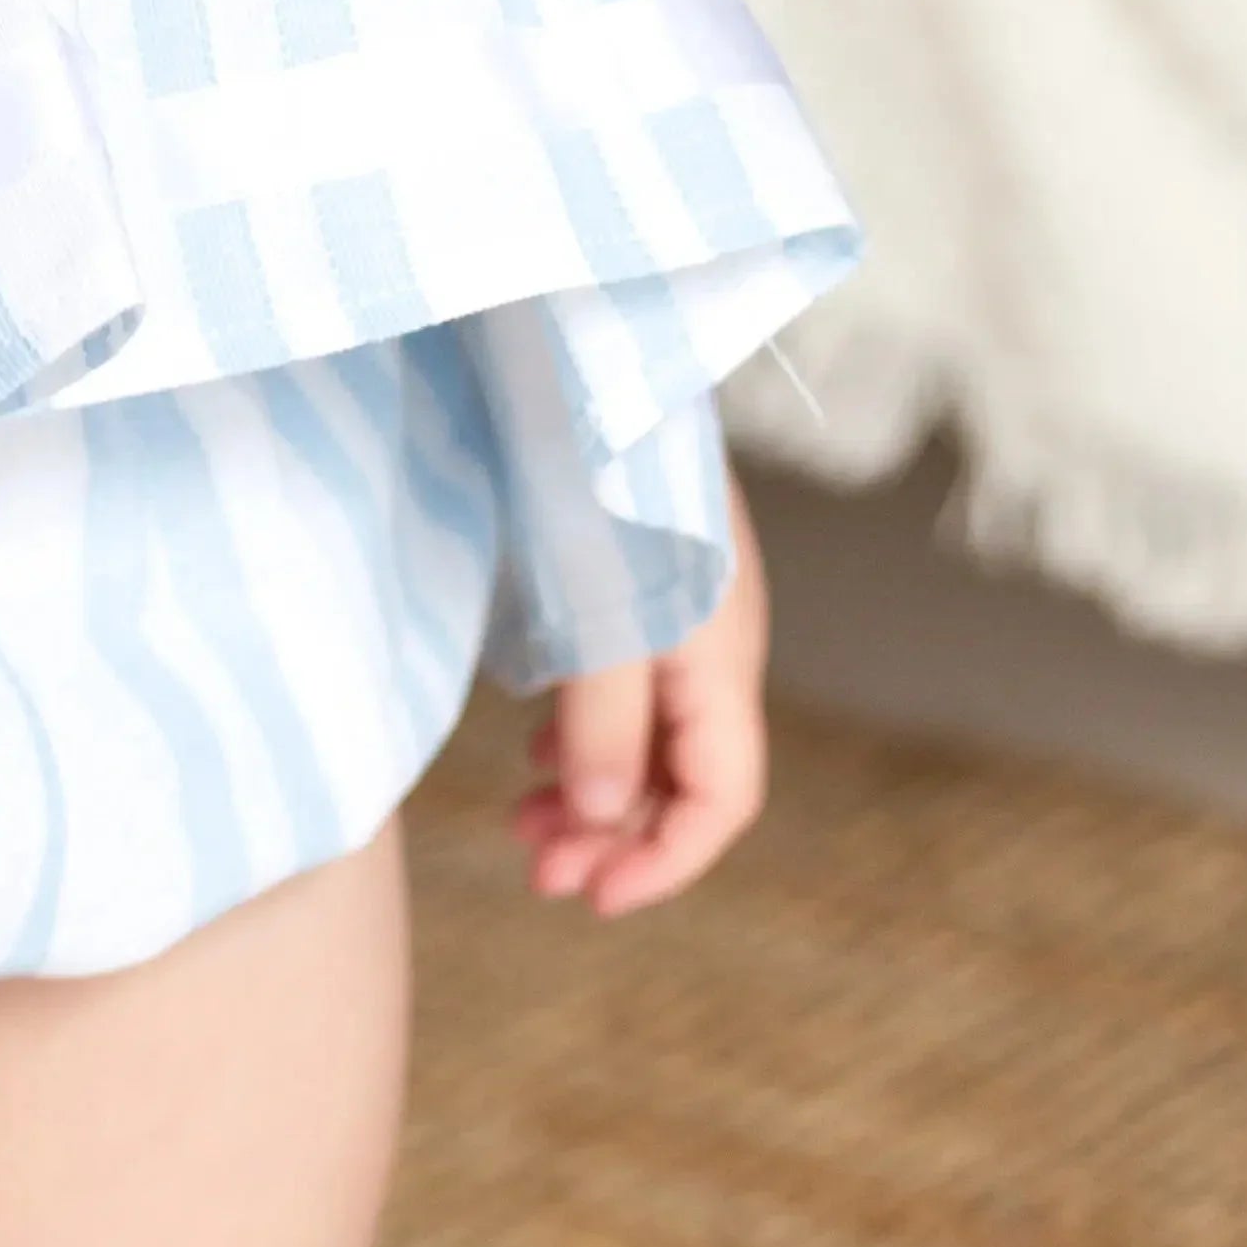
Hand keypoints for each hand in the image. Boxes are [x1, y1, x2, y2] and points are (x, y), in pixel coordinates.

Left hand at [511, 474, 769, 918]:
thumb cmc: (587, 469)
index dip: (667, 862)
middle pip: (684, 775)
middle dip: (617, 837)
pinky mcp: (637, 576)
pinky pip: (624, 687)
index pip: (723, 796)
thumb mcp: (596, 606)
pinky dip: (583, 735)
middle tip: (536, 871)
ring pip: (649, 736)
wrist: (585, 347)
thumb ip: (605, 722)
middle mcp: (713, 639)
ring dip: (595, 793)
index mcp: (722, 653)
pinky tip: (539, 751)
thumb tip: (605, 818)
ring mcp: (677, 608)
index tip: (591, 900)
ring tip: (523, 826)